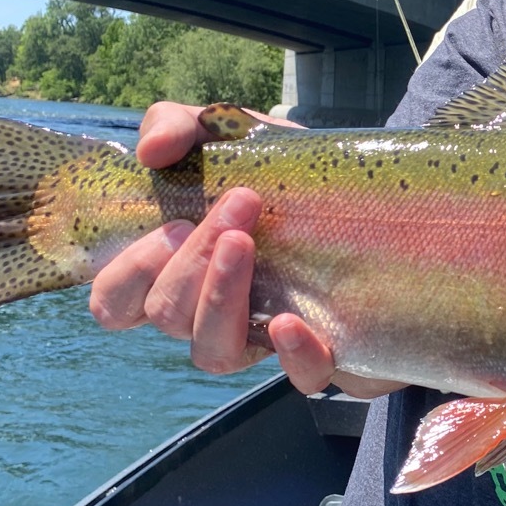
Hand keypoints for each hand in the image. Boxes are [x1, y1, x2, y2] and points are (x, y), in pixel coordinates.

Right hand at [88, 102, 393, 397]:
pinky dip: (292, 355)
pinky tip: (292, 322)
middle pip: (166, 316)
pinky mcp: (326, 356)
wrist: (389, 204)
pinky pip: (301, 379)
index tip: (170, 224)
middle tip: (238, 206)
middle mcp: (214, 313)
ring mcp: (266, 340)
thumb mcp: (236, 136)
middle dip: (190, 262)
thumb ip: (180, 126)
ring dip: (219, 299)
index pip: (116, 302)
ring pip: (213, 352)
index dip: (128, 274)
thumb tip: (151, 150)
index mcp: (181, 271)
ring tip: (246, 244)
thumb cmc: (291, 176)